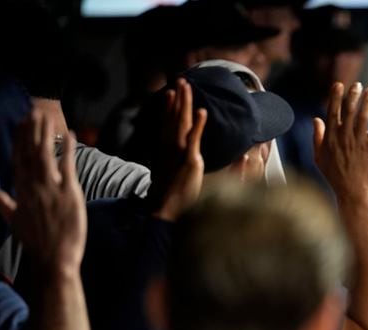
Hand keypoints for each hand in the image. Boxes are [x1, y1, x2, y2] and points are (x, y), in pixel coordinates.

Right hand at [0, 110, 85, 274]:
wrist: (54, 259)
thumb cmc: (36, 243)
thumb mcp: (14, 222)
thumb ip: (2, 204)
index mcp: (21, 192)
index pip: (18, 159)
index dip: (20, 140)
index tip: (21, 124)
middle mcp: (33, 187)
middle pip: (30, 152)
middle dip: (31, 130)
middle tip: (33, 111)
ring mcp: (51, 189)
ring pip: (46, 154)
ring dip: (46, 133)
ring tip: (47, 116)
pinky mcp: (70, 193)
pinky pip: (68, 166)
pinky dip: (68, 149)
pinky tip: (71, 134)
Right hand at [152, 79, 206, 221]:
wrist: (165, 210)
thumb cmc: (170, 197)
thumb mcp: (172, 177)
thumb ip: (175, 166)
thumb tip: (179, 161)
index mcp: (166, 151)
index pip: (167, 124)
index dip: (169, 107)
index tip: (170, 93)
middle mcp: (170, 148)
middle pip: (174, 118)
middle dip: (177, 99)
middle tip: (180, 80)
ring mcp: (179, 153)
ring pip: (181, 122)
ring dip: (184, 104)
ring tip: (187, 86)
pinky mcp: (190, 161)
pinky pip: (194, 139)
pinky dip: (198, 125)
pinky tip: (202, 111)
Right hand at [313, 81, 367, 199]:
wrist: (353, 192)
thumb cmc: (336, 176)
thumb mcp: (319, 158)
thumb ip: (318, 137)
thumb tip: (316, 119)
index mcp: (331, 139)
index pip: (332, 112)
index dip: (335, 97)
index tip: (339, 85)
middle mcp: (344, 138)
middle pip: (349, 110)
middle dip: (353, 95)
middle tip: (359, 86)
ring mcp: (358, 142)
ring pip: (363, 116)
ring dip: (367, 101)